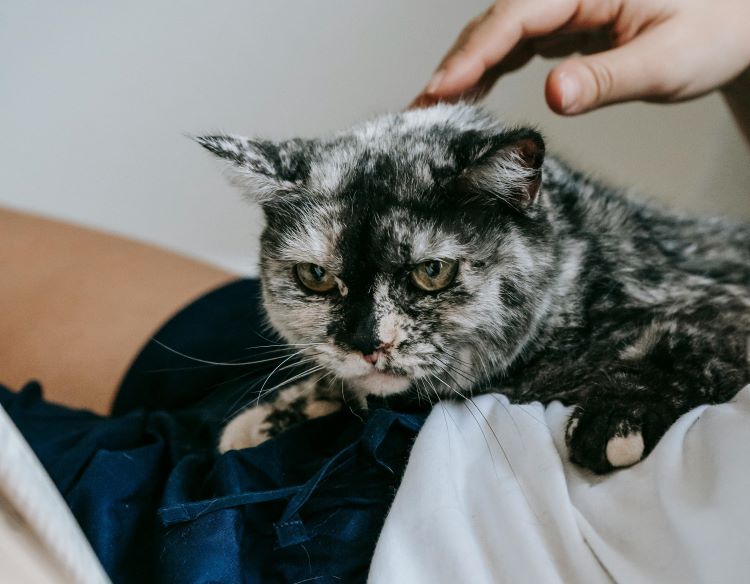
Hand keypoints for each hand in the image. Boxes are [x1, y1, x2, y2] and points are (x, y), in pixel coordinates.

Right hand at [412, 0, 749, 115]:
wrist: (742, 17)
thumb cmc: (719, 27)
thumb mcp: (669, 60)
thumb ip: (608, 79)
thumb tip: (553, 96)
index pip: (515, 17)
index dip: (472, 54)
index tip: (440, 91)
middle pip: (495, 22)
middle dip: (454, 65)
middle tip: (419, 110)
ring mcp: (565, 3)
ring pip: (499, 32)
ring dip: (465, 69)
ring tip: (432, 108)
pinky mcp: (567, 22)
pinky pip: (516, 42)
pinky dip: (489, 69)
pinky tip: (470, 94)